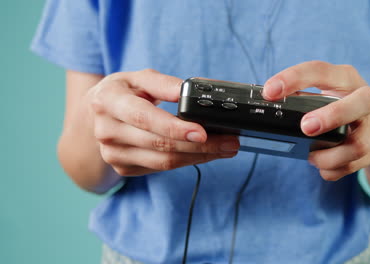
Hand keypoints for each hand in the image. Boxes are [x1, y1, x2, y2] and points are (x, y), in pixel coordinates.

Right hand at [87, 69, 238, 175]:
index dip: (175, 127)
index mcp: (108, 102)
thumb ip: (162, 83)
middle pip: (160, 144)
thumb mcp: (138, 78)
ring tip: (226, 148)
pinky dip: (188, 161)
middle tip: (231, 142)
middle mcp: (107, 131)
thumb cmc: (123, 92)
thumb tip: (187, 91)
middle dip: (201, 145)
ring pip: (164, 162)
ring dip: (200, 157)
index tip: (203, 131)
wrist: (95, 116)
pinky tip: (206, 153)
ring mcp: (113, 154)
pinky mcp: (123, 168)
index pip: (145, 118)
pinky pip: (161, 169)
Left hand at [263, 61, 369, 180]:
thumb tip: (268, 107)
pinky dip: (333, 169)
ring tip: (310, 157)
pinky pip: (354, 165)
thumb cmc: (344, 106)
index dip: (294, 78)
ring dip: (328, 156)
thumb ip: (305, 99)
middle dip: (332, 116)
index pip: (320, 71)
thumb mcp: (329, 94)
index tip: (269, 91)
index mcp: (345, 79)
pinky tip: (323, 167)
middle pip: (360, 103)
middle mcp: (367, 99)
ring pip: (358, 144)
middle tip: (305, 127)